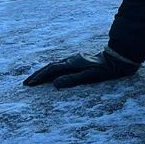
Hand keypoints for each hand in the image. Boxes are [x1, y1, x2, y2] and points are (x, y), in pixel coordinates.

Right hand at [23, 48, 138, 88]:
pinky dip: (52, 71)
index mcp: (73, 63)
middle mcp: (72, 59)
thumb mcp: (90, 76)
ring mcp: (76, 59)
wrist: (119, 58)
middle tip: (26, 83)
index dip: (39, 77)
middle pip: (50, 66)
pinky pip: (61, 65)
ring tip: (35, 80)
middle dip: (38, 74)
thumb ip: (73, 80)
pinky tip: (52, 75)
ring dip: (44, 72)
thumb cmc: (106, 70)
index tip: (28, 84)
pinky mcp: (80, 61)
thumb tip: (54, 84)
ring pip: (55, 65)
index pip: (51, 70)